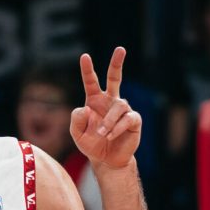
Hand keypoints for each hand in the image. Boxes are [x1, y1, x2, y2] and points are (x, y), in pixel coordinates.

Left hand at [70, 48, 142, 169]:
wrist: (107, 160)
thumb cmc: (91, 144)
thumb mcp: (77, 133)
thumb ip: (76, 120)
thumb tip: (86, 108)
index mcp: (95, 100)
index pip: (91, 82)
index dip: (87, 70)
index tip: (85, 56)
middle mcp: (110, 101)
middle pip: (115, 77)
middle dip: (117, 63)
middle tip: (120, 49)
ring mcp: (123, 109)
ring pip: (118, 106)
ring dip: (108, 121)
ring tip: (102, 134)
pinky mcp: (133, 120)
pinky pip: (127, 119)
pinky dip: (117, 128)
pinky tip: (110, 136)